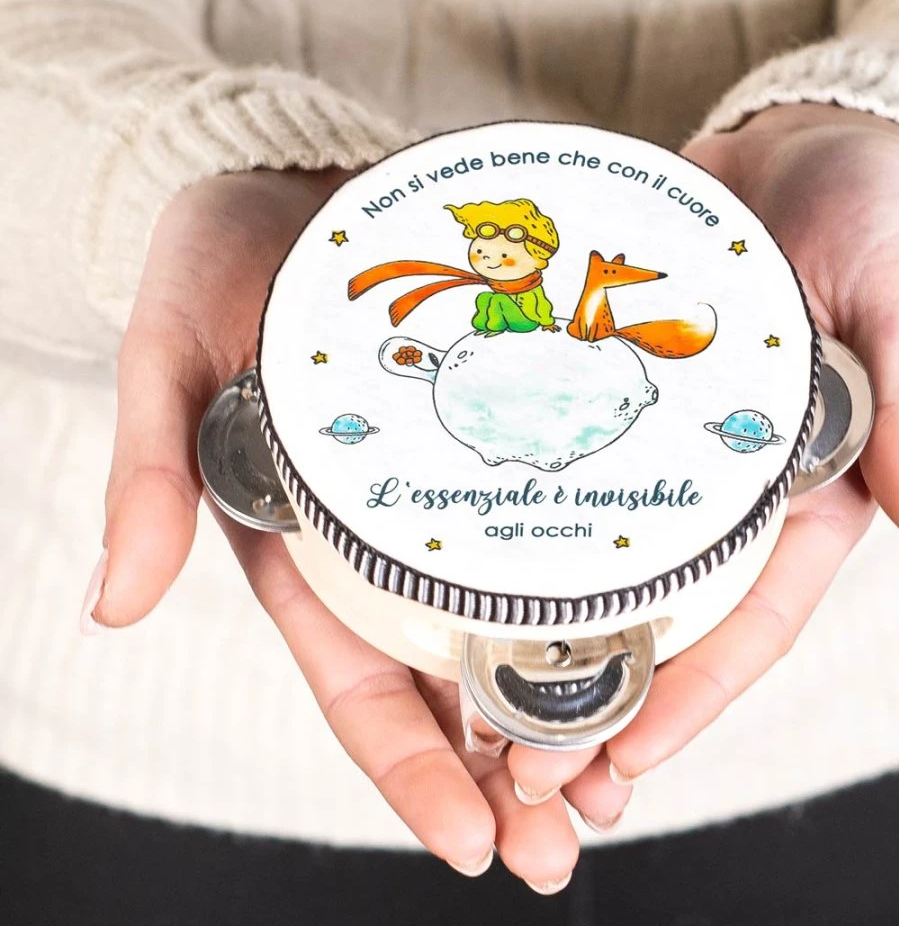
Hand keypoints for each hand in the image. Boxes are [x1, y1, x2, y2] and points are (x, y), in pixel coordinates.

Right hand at [88, 169, 626, 889]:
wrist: (299, 187)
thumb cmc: (226, 270)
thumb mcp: (171, 354)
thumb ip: (151, 469)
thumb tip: (116, 599)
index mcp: (302, 547)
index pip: (358, 683)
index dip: (412, 768)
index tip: (476, 841)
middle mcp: (383, 541)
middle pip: (447, 682)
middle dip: (503, 772)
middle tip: (571, 842)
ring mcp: (445, 497)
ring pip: (509, 628)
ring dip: (562, 708)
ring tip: (624, 777)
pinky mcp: (495, 443)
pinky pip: (550, 531)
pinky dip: (594, 590)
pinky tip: (650, 631)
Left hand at [502, 102, 898, 803]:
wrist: (808, 142)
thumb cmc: (876, 218)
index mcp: (806, 490)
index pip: (752, 619)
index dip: (691, 698)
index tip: (620, 760)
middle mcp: (729, 482)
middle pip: (662, 612)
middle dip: (600, 696)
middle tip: (523, 768)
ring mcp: (667, 440)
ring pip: (601, 552)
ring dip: (544, 629)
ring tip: (471, 699)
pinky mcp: (617, 386)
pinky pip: (566, 456)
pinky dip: (520, 506)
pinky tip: (453, 546)